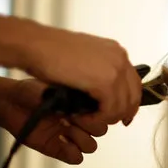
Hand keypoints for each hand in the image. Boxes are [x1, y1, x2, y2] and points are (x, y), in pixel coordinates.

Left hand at [0, 78, 107, 163]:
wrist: (11, 102)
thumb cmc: (32, 92)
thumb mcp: (56, 88)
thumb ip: (73, 98)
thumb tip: (84, 106)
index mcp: (84, 107)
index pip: (105, 115)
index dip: (98, 114)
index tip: (81, 107)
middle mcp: (79, 122)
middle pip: (101, 132)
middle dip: (90, 126)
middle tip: (70, 118)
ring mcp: (70, 137)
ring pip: (91, 146)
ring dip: (81, 139)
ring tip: (64, 129)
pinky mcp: (58, 149)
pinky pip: (76, 158)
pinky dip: (71, 152)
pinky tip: (59, 140)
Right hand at [22, 24, 141, 125]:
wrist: (34, 45)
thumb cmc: (50, 51)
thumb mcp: (85, 58)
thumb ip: (100, 71)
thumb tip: (108, 92)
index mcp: (116, 51)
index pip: (134, 83)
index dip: (130, 102)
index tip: (123, 115)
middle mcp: (120, 58)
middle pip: (133, 95)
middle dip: (123, 113)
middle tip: (111, 123)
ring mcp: (115, 69)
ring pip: (122, 105)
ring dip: (106, 117)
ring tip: (88, 118)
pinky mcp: (105, 82)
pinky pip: (109, 109)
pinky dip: (97, 118)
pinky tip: (83, 117)